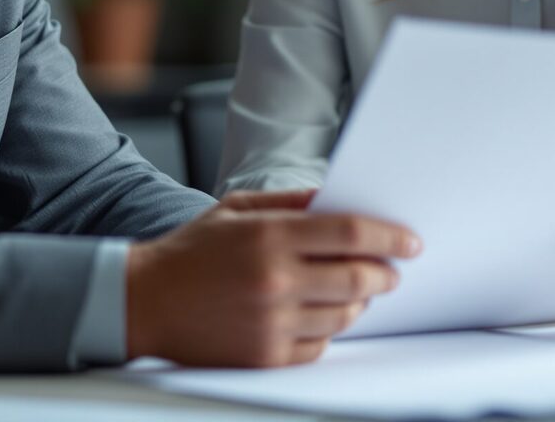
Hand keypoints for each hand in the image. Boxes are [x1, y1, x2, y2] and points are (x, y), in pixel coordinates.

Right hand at [126, 189, 420, 366]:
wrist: (144, 302)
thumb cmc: (191, 251)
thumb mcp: (237, 209)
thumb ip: (290, 203)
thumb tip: (338, 200)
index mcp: (269, 236)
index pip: (350, 234)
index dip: (389, 236)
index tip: (410, 241)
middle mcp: (275, 280)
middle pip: (357, 278)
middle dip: (385, 273)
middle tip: (392, 270)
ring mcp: (272, 322)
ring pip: (344, 314)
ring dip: (360, 302)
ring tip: (357, 290)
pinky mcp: (266, 355)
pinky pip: (320, 344)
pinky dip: (330, 328)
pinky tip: (321, 313)